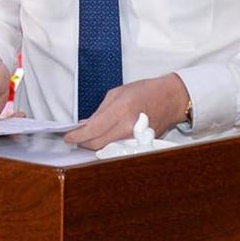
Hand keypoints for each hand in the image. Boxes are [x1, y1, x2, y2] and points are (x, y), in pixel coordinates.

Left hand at [64, 74, 190, 149]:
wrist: (172, 99)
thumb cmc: (146, 91)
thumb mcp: (118, 93)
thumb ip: (100, 111)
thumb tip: (85, 124)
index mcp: (121, 109)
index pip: (93, 130)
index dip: (77, 136)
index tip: (68, 137)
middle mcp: (128, 126)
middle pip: (98, 144)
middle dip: (83, 142)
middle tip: (76, 137)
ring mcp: (136, 138)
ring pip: (107, 149)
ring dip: (95, 144)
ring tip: (88, 137)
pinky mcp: (141, 145)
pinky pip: (118, 149)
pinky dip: (108, 145)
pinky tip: (104, 139)